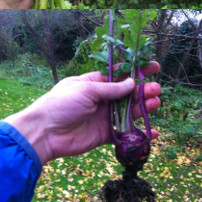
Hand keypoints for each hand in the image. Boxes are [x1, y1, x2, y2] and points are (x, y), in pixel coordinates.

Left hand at [4, 62, 160, 164]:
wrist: (45, 133)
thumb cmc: (61, 104)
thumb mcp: (86, 90)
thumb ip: (110, 89)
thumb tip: (132, 83)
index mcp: (92, 83)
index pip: (118, 74)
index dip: (135, 70)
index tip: (153, 66)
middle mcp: (99, 99)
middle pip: (126, 93)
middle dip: (143, 90)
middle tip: (156, 88)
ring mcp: (102, 117)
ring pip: (128, 111)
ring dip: (143, 107)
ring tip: (156, 102)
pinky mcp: (104, 135)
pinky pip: (125, 133)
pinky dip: (140, 133)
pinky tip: (154, 131)